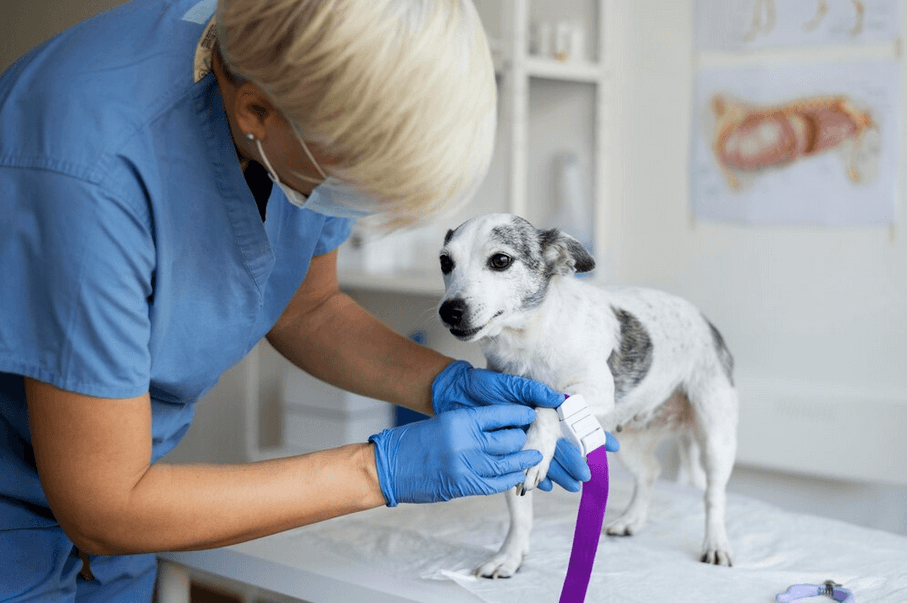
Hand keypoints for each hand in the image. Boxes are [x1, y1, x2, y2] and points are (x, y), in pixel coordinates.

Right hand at [369, 405, 541, 505]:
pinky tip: (518, 475)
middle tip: (532, 437)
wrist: (389, 466)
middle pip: (510, 439)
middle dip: (524, 438)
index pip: (502, 414)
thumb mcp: (445, 422)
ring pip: (508, 463)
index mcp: (460, 420)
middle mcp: (466, 441)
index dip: (521, 415)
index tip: (531, 415)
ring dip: (524, 460)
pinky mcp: (463, 485)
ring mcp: (465, 466)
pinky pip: (496, 483)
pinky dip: (510, 479)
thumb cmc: (415, 442)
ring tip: (535, 456)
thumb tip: (504, 429)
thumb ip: (472, 426)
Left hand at [431, 360, 618, 492]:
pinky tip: (544, 486)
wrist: (455, 394)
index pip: (572, 425)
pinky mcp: (505, 451)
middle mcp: (534, 428)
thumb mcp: (510, 385)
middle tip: (588, 475)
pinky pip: (523, 466)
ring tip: (572, 486)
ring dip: (559, 474)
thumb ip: (534, 391)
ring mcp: (521, 440)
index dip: (592, 435)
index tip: (612, 446)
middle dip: (576, 462)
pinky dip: (533, 475)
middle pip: (561, 448)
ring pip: (546, 461)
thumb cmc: (484, 387)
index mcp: (540, 412)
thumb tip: (560, 399)